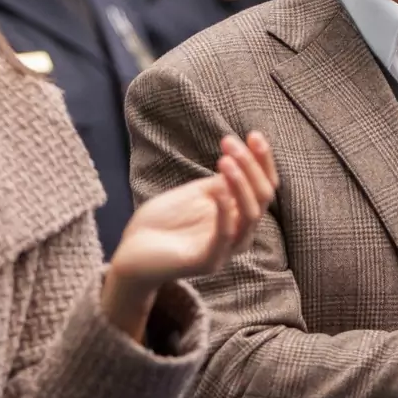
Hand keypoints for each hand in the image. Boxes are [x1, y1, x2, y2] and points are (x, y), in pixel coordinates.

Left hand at [103, 133, 278, 338]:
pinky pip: (224, 236)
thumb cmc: (165, 222)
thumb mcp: (197, 194)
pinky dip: (224, 210)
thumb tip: (242, 158)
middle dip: (250, 166)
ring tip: (224, 159)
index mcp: (239, 217)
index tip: (254, 134)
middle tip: (229, 142)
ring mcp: (225, 251)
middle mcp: (239, 234)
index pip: (265, 187)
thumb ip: (221, 182)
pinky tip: (217, 186)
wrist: (133, 253)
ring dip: (240, 183)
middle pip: (262, 198)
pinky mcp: (207, 263)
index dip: (263, 161)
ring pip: (249, 216)